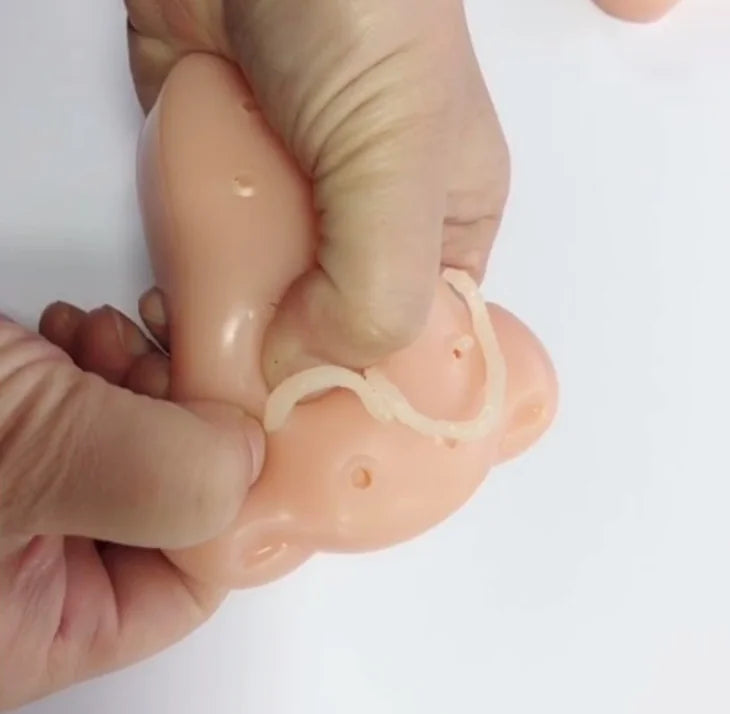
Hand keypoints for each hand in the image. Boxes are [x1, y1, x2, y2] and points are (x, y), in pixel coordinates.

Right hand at [0, 304, 262, 709]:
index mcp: (22, 630)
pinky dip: (96, 363)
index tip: (251, 414)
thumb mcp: (16, 462)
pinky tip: (71, 329)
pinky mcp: (0, 440)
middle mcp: (16, 578)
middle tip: (164, 355)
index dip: (231, 497)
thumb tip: (250, 461)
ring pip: (131, 446)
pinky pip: (83, 412)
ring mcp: (9, 502)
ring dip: (141, 379)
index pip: (186, 583)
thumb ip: (148, 476)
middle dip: (182, 419)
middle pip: (166, 503)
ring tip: (104, 333)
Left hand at [125, 0, 509, 382]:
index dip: (385, 389)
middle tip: (259, 416)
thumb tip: (308, 362)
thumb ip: (378, 286)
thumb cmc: (365, 15)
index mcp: (446, 221)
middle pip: (339, 330)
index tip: (337, 435)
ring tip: (208, 368)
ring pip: (269, 307)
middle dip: (300, 374)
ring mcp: (293, 208)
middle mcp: (370, 222)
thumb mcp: (400, 165)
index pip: (427, 333)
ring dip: (236, 341)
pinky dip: (190, 299)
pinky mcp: (224, 188)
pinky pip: (209, 265)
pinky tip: (173, 316)